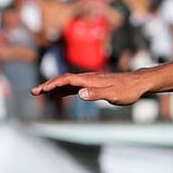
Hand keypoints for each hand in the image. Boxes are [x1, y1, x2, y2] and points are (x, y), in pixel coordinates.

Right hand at [31, 70, 148, 105]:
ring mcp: (91, 80)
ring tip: (40, 93)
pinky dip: (64, 89)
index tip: (41, 90)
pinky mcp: (94, 84)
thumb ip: (97, 93)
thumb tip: (80, 93)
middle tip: (34, 92)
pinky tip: (59, 94)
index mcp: (91, 79)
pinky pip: (75, 86)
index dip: (52, 84)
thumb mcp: (114, 94)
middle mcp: (88, 78)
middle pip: (63, 79)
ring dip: (54, 87)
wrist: (139, 83)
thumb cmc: (128, 90)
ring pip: (68, 82)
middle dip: (48, 85)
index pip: (67, 80)